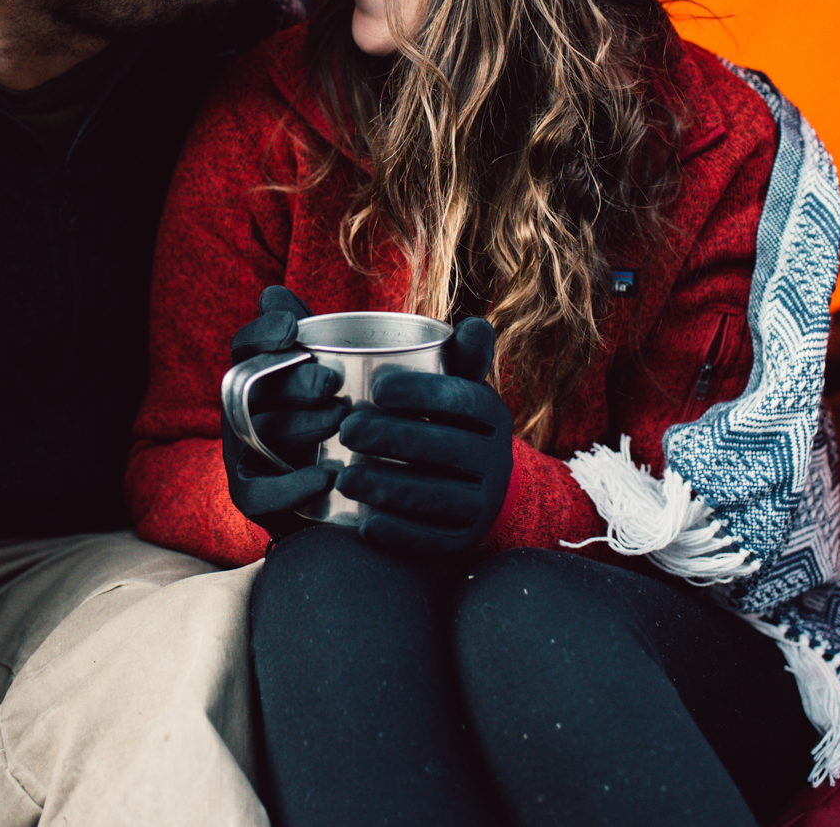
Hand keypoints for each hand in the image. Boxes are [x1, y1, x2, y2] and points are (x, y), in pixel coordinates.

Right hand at [223, 287, 350, 536]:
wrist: (333, 489)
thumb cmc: (329, 415)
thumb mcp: (325, 369)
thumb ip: (310, 332)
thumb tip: (273, 293)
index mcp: (255, 373)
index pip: (246, 346)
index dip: (263, 334)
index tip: (291, 330)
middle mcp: (241, 410)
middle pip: (255, 390)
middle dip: (294, 382)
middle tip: (332, 383)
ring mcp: (243, 452)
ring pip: (261, 435)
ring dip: (300, 426)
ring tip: (340, 421)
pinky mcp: (251, 494)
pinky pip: (257, 493)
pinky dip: (288, 487)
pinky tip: (325, 477)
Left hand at [336, 316, 512, 555]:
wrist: (472, 487)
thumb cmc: (435, 420)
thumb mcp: (435, 379)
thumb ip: (410, 344)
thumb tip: (355, 300)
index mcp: (489, 412)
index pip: (464, 399)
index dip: (424, 392)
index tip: (378, 387)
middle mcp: (495, 457)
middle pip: (447, 447)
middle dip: (396, 438)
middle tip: (347, 429)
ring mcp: (483, 502)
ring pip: (439, 496)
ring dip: (390, 488)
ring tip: (344, 479)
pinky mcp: (467, 539)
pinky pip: (436, 539)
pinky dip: (401, 533)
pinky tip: (365, 526)